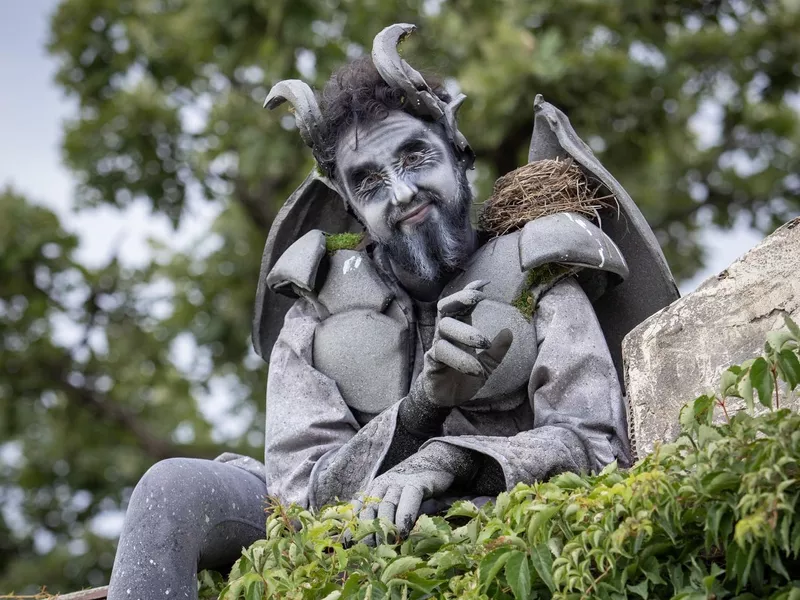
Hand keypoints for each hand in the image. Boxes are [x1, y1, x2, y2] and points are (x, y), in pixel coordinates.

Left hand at [354, 444, 456, 542]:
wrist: (436, 460)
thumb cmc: (414, 485)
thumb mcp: (395, 497)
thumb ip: (385, 513)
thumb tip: (374, 541)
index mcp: (374, 488)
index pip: (358, 507)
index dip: (353, 525)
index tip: (348, 543)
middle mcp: (383, 483)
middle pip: (370, 510)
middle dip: (369, 532)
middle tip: (371, 550)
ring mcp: (399, 482)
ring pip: (387, 506)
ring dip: (386, 528)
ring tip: (387, 545)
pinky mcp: (417, 482)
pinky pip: (408, 499)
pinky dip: (404, 516)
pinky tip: (404, 531)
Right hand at [419, 280, 512, 406]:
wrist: (446, 399)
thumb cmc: (463, 376)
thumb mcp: (487, 365)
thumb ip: (496, 350)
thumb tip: (509, 332)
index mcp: (458, 331)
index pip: (460, 306)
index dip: (468, 292)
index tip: (484, 283)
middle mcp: (445, 335)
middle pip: (446, 309)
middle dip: (460, 299)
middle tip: (479, 298)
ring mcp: (436, 347)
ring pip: (444, 330)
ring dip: (465, 333)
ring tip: (485, 343)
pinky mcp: (432, 363)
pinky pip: (441, 354)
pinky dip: (461, 359)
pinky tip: (476, 369)